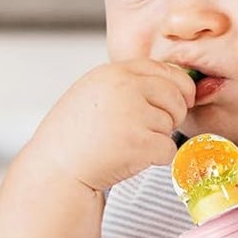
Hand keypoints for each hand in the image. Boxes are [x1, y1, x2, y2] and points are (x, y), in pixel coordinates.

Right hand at [23, 60, 195, 193]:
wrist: (56, 168)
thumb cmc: (72, 136)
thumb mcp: (94, 92)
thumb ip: (126, 84)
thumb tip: (169, 84)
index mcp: (113, 72)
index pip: (162, 68)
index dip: (177, 85)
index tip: (180, 98)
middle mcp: (125, 88)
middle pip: (175, 94)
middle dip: (173, 113)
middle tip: (153, 128)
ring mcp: (133, 114)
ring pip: (172, 124)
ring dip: (158, 138)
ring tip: (129, 144)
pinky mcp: (140, 142)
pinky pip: (169, 149)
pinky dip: (157, 158)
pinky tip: (132, 158)